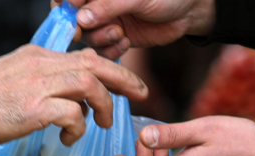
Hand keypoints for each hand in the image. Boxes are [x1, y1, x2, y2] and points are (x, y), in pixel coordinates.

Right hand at [0, 45, 147, 144]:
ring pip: (89, 85)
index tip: (125, 82)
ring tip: (102, 124)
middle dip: (123, 78)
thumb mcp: (15, 79)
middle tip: (141, 93)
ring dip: (103, 106)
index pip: (83, 56)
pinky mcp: (35, 108)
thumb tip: (72, 97)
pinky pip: (73, 114)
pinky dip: (78, 127)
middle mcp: (41, 65)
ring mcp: (39, 85)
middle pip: (94, 63)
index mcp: (38, 56)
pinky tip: (69, 139)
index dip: (110, 68)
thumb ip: (43, 80)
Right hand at [52, 0, 215, 58]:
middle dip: (84, 29)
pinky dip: (110, 51)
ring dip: (100, 40)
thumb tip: (81, 17)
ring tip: (119, 34)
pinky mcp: (115, 39)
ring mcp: (104, 22)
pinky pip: (101, 51)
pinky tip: (124, 43)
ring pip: (86, 38)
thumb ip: (107, 6)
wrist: (188, 10)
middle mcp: (96, 4)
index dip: (66, 7)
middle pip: (72, 20)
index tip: (76, 17)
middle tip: (102, 30)